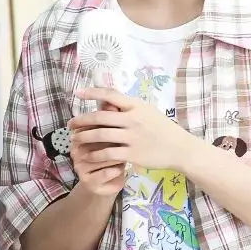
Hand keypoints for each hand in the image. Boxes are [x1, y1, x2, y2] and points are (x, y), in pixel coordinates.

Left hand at [68, 87, 195, 171]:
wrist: (179, 148)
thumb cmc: (162, 128)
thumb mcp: (147, 111)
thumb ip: (128, 107)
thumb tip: (107, 102)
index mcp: (136, 106)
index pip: (110, 95)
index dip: (92, 92)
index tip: (77, 93)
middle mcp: (132, 119)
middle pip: (100, 117)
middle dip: (81, 121)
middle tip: (70, 124)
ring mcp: (132, 137)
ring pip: (100, 135)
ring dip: (84, 137)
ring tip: (75, 140)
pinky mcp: (132, 153)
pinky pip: (108, 153)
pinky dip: (95, 155)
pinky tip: (87, 157)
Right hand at [68, 99, 126, 197]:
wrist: (109, 182)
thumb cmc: (113, 154)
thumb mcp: (114, 136)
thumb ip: (111, 118)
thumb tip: (112, 102)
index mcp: (80, 135)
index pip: (90, 125)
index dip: (105, 123)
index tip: (120, 122)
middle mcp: (76, 150)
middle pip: (93, 140)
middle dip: (110, 139)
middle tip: (125, 138)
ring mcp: (80, 166)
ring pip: (99, 158)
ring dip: (114, 156)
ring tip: (125, 154)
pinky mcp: (88, 182)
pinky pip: (104, 173)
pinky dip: (114, 171)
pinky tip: (122, 168)